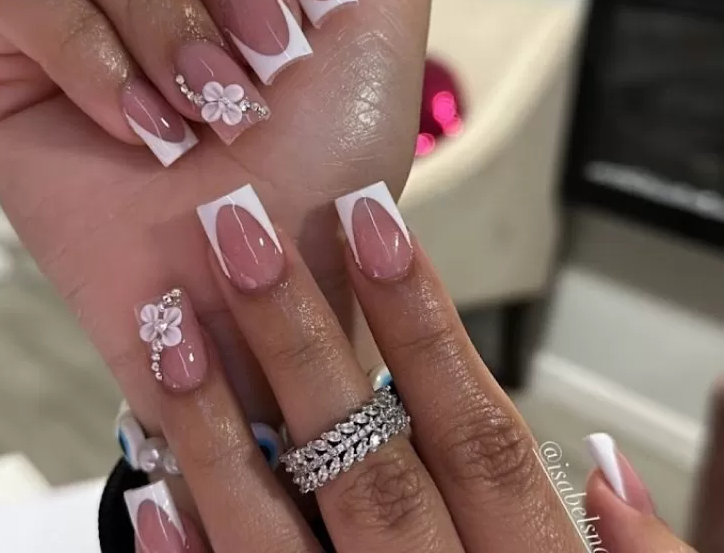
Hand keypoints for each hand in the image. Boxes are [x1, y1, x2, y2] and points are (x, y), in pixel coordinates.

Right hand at [0, 0, 430, 431]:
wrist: (272, 272)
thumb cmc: (330, 157)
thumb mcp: (379, 4)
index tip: (314, 2)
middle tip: (264, 61)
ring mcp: (74, 6)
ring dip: (162, 22)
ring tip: (208, 109)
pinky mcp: (9, 58)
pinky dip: (92, 57)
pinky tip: (144, 126)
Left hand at [123, 182, 693, 552]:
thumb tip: (598, 469)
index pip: (470, 429)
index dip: (420, 322)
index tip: (370, 224)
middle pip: (366, 460)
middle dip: (299, 338)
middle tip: (239, 234)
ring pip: (280, 536)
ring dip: (219, 432)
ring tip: (169, 334)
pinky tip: (147, 496)